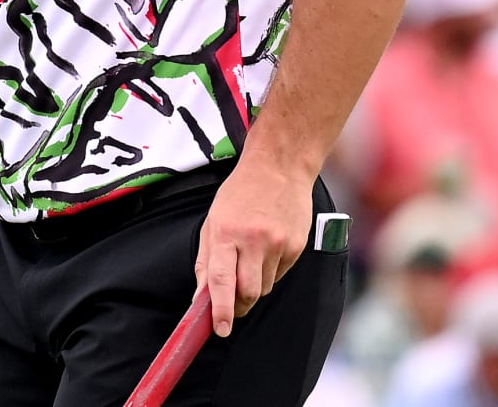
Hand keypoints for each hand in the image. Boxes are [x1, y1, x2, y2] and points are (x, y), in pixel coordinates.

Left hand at [193, 156, 311, 337]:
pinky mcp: (296, 246)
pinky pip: (279, 275)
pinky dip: (270, 272)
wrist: (279, 167)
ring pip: (264, 288)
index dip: (220, 310)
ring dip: (254, 286)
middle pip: (248, 293)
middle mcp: (252, 240)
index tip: (219, 329)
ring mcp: (278, 244)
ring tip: (250, 260)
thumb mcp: (213, 221)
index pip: (221, 281)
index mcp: (225, 233)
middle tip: (232, 304)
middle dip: (238, 306)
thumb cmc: (240, 193)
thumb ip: (206, 261)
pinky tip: (267, 249)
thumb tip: (201, 297)